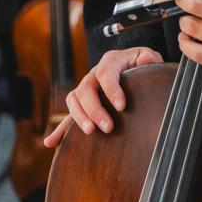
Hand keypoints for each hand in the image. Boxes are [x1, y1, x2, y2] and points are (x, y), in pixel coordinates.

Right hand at [42, 46, 163, 147]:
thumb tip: (145, 60)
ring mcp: (86, 90)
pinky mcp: (82, 105)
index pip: (106, 73)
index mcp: (110, 61)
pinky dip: (59, 130)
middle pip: (86, 89)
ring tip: (90, 132)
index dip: (112, 90)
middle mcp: (94, 74)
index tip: (122, 107)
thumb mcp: (150, 58)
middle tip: (109, 127)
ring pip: (74, 100)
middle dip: (95, 109)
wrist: (135, 70)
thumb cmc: (143, 65)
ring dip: (79, 117)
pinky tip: (51, 143)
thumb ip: (150, 58)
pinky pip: (68, 116)